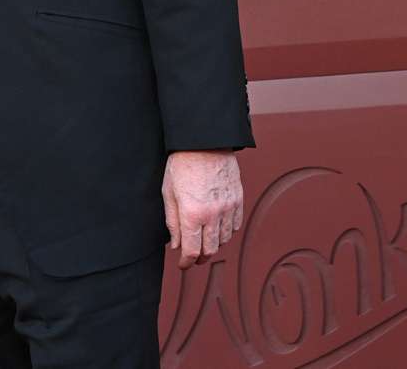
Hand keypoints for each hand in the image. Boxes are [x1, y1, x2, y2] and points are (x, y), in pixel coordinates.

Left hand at [162, 150, 242, 269]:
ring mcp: (228, 208)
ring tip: (204, 241)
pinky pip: (235, 226)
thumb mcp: (168, 193)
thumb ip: (172, 222)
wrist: (204, 142)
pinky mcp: (237, 200)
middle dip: (200, 258)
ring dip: (213, 245)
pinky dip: (226, 232)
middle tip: (193, 257)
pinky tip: (217, 228)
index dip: (186, 262)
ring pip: (223, 240)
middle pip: (209, 250)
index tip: (182, 264)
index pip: (191, 251)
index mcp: (191, 214)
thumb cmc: (181, 165)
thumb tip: (175, 245)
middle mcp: (212, 215)